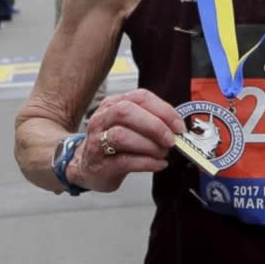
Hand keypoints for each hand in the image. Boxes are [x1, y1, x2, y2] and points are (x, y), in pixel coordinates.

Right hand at [67, 89, 186, 192]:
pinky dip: (147, 163)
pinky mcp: (99, 164)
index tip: (179, 125)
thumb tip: (178, 127)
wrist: (85, 166)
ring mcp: (97, 141)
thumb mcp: (129, 125)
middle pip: (126, 112)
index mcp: (113, 104)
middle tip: (170, 140)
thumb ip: (151, 121)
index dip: (164, 110)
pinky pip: (124, 161)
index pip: (140, 97)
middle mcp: (102, 119)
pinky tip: (158, 164)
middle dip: (155, 126)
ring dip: (150, 146)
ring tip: (162, 153)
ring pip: (122, 136)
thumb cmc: (113, 144)